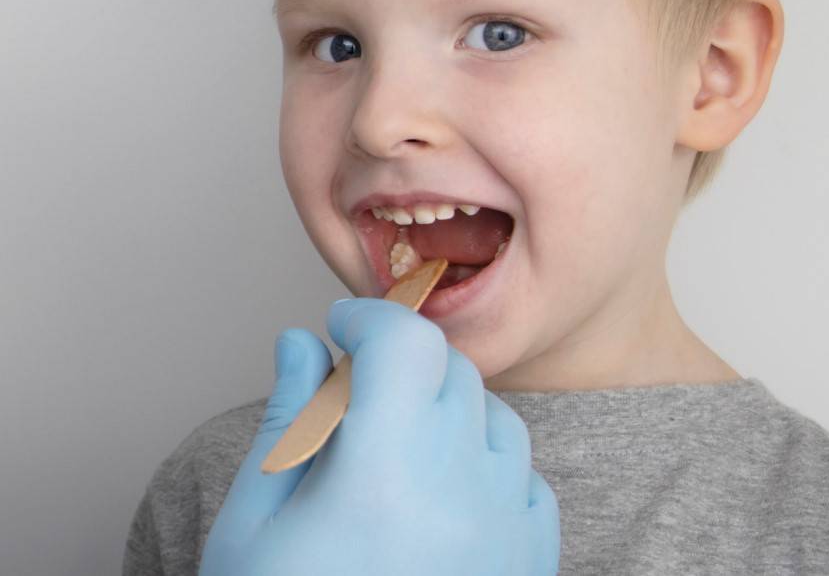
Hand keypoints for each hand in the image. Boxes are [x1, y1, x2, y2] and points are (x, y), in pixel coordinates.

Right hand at [199, 297, 559, 574]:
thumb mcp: (255, 524)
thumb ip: (289, 419)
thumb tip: (302, 343)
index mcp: (383, 478)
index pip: (404, 344)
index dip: (369, 318)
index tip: (342, 325)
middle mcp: (461, 495)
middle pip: (449, 371)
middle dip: (398, 362)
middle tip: (355, 392)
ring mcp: (507, 535)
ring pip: (494, 417)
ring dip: (444, 408)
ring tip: (396, 450)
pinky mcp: (532, 568)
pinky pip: (525, 478)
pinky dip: (485, 463)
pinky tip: (442, 494)